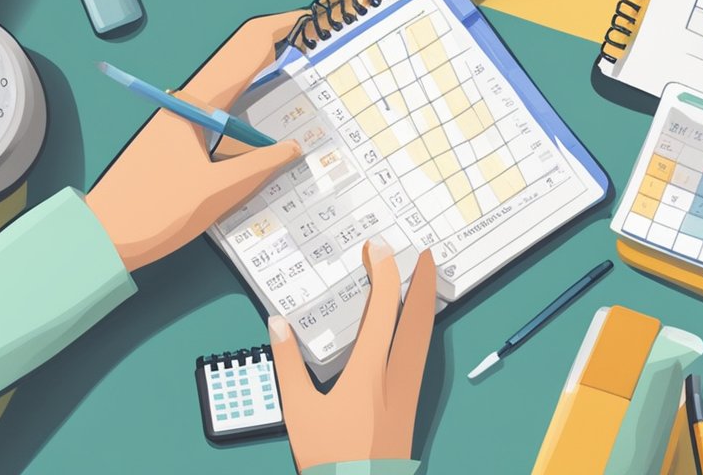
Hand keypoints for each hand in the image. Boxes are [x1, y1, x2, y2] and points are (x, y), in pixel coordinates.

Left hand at [87, 11, 304, 270]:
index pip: (242, 51)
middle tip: (314, 53)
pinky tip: (264, 128)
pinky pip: (219, 115)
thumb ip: (260, 166)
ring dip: (260, 82)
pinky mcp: (175, 140)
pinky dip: (246, 112)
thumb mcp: (218, 192)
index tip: (308, 18)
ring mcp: (178, 121)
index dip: (275, 30)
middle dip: (273, 52)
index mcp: (194, 104)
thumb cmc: (157, 213)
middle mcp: (185, 103)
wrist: (103, 238)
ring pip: (228, 90)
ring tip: (298, 84)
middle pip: (236, 63)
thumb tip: (295, 147)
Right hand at [270, 238, 437, 470]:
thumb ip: (288, 366)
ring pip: (424, 338)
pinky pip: (420, 356)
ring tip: (423, 284)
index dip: (383, 273)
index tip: (379, 247)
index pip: (383, 311)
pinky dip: (420, 331)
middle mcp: (397, 378)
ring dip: (425, 306)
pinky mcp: (410, 407)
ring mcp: (408, 393)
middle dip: (423, 283)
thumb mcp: (298, 412)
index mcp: (370, 374)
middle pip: (418, 319)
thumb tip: (277, 323)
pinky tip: (414, 332)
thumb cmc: (329, 458)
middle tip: (425, 253)